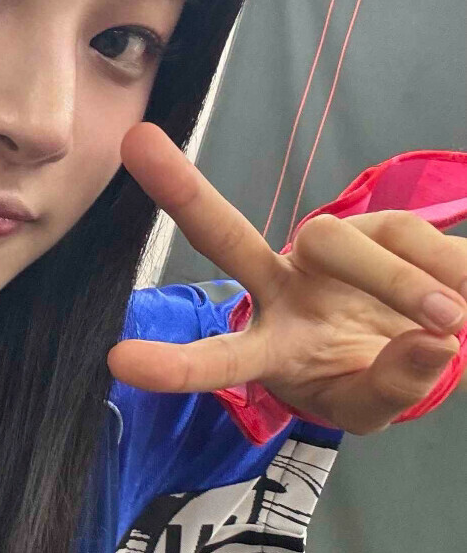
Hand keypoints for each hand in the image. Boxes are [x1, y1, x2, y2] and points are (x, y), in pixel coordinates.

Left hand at [107, 123, 466, 434]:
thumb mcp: (375, 407)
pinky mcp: (373, 225)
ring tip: (451, 322)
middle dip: (182, 193)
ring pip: (339, 245)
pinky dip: (442, 271)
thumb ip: (392, 388)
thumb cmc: (375, 378)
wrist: (432, 339)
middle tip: (136, 145)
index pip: (218, 359)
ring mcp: (323, 251)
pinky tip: (459, 294)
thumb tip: (432, 342)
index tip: (119, 362)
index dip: (175, 365)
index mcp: (271, 349)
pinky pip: (406, 235)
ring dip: (399, 286)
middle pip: (226, 239)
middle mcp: (280, 290)